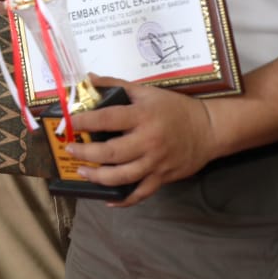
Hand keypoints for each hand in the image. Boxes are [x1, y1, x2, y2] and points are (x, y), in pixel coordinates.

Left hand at [66, 74, 218, 206]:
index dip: (85, 121)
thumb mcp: (146, 91)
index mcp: (142, 116)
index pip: (108, 118)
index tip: (68, 123)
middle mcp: (148, 141)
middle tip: (69, 150)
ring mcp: (156, 162)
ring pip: (124, 176)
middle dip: (87, 153)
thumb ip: (116, 85)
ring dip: (99, 177)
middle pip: (112, 152)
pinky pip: (141, 193)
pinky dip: (124, 200)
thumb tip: (88, 78)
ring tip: (82, 172)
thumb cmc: (174, 108)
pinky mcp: (163, 178)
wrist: (209, 129)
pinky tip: (108, 200)